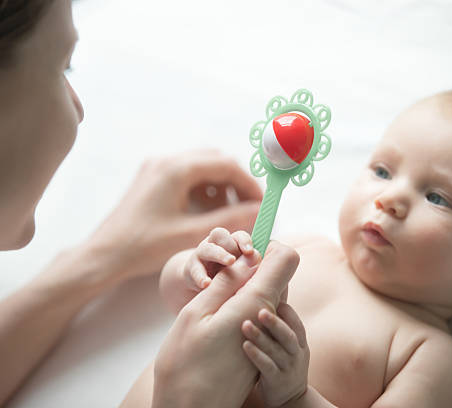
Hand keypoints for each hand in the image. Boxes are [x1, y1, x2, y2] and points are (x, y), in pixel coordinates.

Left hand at [83, 149, 261, 284]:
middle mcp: (167, 161)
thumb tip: (259, 210)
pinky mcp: (153, 177)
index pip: (226, 164)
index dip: (248, 183)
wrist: (105, 254)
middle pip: (215, 160)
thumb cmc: (144, 246)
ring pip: (202, 166)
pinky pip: (188, 174)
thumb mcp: (192, 233)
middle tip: (249, 206)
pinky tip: (207, 210)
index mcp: (176, 170)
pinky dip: (204, 188)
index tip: (261, 202)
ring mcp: (158, 167)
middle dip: (236, 182)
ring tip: (229, 211)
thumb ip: (230, 219)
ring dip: (220, 185)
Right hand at [152, 241, 299, 407]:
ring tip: (212, 303)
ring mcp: (264, 334)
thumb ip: (226, 283)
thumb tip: (248, 258)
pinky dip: (239, 310)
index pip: (285, 258)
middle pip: (274, 276)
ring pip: (262, 295)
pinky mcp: (257, 345)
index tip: (242, 252)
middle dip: (251, 268)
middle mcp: (269, 318)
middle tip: (219, 278)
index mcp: (257, 302)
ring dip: (242, 290)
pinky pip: (255, 315)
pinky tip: (215, 323)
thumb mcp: (197, 313)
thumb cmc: (185, 363)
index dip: (266, 247)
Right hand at [160, 228, 259, 313]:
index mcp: (232, 245)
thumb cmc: (230, 280)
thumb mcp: (243, 273)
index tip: (251, 251)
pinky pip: (194, 269)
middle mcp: (217, 246)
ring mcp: (202, 256)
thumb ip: (253, 268)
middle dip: (230, 245)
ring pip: (208, 248)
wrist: (202, 287)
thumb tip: (271, 266)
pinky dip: (200, 276)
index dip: (245, 241)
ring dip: (219, 254)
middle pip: (221, 235)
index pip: (239, 236)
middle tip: (237, 258)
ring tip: (229, 263)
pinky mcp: (191, 269)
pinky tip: (206, 284)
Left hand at [242, 303, 309, 407]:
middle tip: (261, 310)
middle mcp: (297, 354)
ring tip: (245, 325)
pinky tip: (245, 346)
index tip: (274, 298)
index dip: (287, 312)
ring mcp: (288, 368)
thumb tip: (267, 299)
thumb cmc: (284, 364)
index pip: (297, 324)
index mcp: (300, 343)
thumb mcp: (290, 347)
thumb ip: (281, 328)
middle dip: (275, 323)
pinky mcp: (277, 381)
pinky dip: (257, 356)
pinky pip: (267, 367)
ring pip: (276, 351)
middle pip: (289, 336)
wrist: (292, 398)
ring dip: (261, 337)